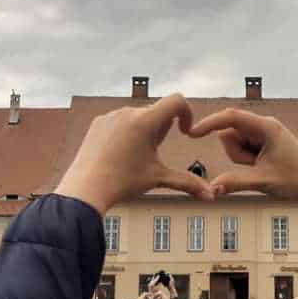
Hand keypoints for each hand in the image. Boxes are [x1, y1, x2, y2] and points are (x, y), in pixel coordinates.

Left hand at [54, 94, 211, 214]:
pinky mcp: (98, 122)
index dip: (187, 113)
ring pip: (138, 117)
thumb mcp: (158, 179)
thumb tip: (211, 197)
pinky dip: (125, 133)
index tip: (184, 132)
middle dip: (161, 130)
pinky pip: (119, 121)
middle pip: (157, 113)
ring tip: (133, 157)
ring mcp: (111, 115)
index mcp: (146, 121)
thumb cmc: (124, 183)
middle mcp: (129, 112)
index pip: (177, 101)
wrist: (86, 189)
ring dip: (143, 131)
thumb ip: (187, 183)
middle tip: (151, 155)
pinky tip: (118, 155)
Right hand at [188, 109, 297, 221]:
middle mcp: (264, 125)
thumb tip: (212, 189)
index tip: (192, 132)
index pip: (231, 117)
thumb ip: (235, 182)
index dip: (209, 123)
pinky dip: (247, 160)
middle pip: (230, 134)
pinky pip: (243, 148)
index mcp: (267, 127)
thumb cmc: (296, 179)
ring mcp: (264, 133)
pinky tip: (264, 167)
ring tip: (263, 168)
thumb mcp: (263, 182)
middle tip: (257, 167)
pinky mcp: (263, 141)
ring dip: (241, 158)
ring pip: (234, 142)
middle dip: (236, 154)